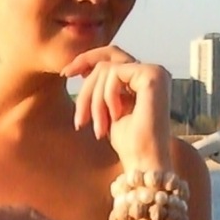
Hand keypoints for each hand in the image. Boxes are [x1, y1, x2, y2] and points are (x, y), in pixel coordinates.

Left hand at [63, 46, 172, 171]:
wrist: (144, 162)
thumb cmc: (129, 145)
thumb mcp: (108, 110)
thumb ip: (102, 89)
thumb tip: (85, 69)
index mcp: (144, 78)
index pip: (111, 57)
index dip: (86, 60)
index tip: (65, 75)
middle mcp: (153, 71)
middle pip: (105, 60)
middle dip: (86, 89)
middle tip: (80, 121)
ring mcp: (155, 71)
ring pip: (106, 69)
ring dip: (94, 101)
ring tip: (99, 128)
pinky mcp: (152, 75)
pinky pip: (113, 73)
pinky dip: (106, 96)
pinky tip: (115, 117)